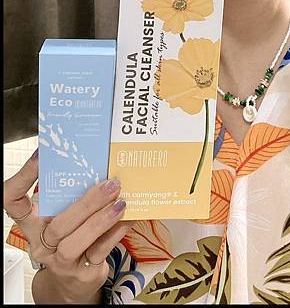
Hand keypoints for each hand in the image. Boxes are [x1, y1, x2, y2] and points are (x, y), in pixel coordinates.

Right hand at [3, 149, 135, 302]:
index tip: (40, 157)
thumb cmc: (70, 238)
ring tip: (120, 203)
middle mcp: (43, 243)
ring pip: (75, 242)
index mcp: (34, 223)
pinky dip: (116, 233)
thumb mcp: (64, 215)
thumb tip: (96, 163)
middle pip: (57, 225)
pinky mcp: (83, 273)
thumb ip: (72, 195)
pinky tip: (128, 218)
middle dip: (87, 203)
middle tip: (110, 184)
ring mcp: (62, 261)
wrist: (74, 281)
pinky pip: (100, 251)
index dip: (23, 178)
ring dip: (101, 220)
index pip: (13, 201)